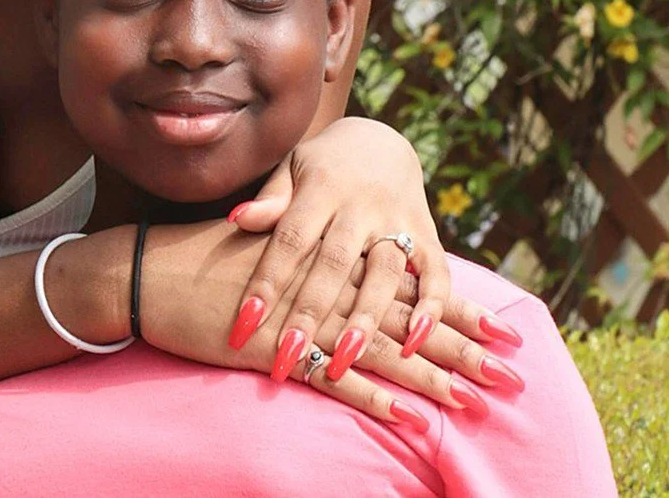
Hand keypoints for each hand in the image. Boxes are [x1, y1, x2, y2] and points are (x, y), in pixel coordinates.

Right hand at [138, 221, 523, 429]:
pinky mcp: (276, 350)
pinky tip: (412, 418)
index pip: (405, 286)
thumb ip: (314, 261)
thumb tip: (354, 279)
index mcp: (327, 261)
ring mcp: (301, 319)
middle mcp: (324, 286)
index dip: (458, 309)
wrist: (151, 271)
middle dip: (465, 348)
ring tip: (481, 399)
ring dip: (434, 376)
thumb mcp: (269, 250)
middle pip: (407, 320)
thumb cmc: (209, 261)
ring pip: (382, 350)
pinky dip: (376, 398)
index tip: (507, 328)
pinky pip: (334, 379)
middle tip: (517, 373)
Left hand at [226, 118, 457, 377]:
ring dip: (365, 319)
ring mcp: (397, 219)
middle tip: (288, 359)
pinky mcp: (428, 232)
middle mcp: (360, 204)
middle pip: (334, 262)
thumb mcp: (292, 169)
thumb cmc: (321, 165)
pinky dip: (430, 308)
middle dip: (310, 313)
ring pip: (384, 272)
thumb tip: (237, 218)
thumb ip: (271, 199)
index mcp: (321, 188)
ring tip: (342, 361)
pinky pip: (436, 273)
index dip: (267, 281)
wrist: (379, 138)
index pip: (291, 239)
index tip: (244, 324)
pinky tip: (413, 343)